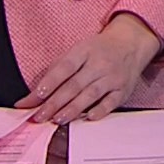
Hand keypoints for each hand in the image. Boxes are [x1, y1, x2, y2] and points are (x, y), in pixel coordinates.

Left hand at [18, 13, 162, 123]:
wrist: (130, 44)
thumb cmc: (98, 50)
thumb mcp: (77, 51)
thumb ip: (55, 72)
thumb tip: (32, 97)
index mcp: (84, 50)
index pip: (64, 67)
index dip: (49, 82)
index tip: (35, 96)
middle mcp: (99, 63)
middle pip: (74, 84)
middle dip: (55, 102)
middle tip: (39, 116)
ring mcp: (112, 77)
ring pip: (91, 94)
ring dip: (73, 108)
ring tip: (58, 119)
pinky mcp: (123, 90)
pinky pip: (111, 102)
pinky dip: (100, 110)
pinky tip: (89, 118)